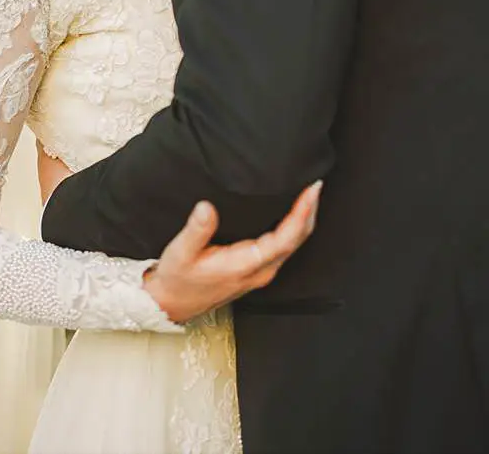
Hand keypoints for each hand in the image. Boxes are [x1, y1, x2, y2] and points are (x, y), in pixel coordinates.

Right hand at [144, 181, 322, 323]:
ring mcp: (261, 273)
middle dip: (309, 212)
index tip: (310, 192)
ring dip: (304, 220)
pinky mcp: (258, 271)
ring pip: (293, 245)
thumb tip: (207, 208)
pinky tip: (295, 215)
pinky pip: (284, 248)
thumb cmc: (177, 280)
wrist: (172, 304)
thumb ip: (196, 230)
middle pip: (296, 241)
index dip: (300, 215)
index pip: (283, 239)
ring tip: (310, 195)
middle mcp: (259, 271)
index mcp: (244, 266)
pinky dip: (294, 229)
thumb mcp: (181, 253)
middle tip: (315, 186)